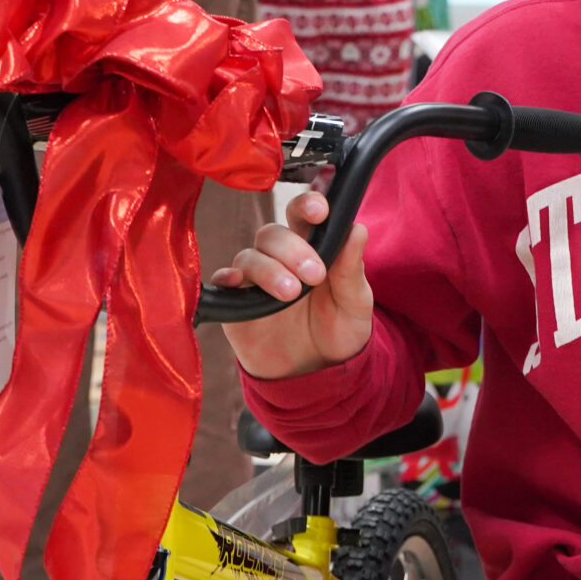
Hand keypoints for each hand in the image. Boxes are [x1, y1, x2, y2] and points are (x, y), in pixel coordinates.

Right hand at [212, 189, 374, 379]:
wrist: (318, 375)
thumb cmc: (338, 330)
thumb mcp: (355, 303)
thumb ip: (352, 268)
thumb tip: (357, 228)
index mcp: (313, 248)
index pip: (303, 214)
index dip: (307, 204)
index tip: (319, 209)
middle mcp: (280, 258)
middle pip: (272, 234)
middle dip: (293, 249)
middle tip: (315, 274)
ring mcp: (255, 280)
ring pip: (249, 256)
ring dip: (269, 270)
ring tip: (291, 293)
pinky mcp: (236, 304)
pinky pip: (223, 282)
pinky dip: (227, 279)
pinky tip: (239, 284)